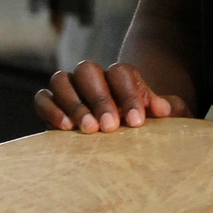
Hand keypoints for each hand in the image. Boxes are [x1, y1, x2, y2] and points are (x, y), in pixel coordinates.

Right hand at [34, 61, 191, 133]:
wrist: (123, 141)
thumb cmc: (145, 128)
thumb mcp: (165, 121)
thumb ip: (169, 110)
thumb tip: (163, 108)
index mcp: (120, 77)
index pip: (120, 72)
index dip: (128, 94)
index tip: (137, 122)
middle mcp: (93, 78)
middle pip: (88, 70)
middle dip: (99, 98)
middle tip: (110, 127)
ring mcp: (69, 89)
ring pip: (61, 80)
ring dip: (75, 104)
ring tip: (89, 130)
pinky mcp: (50, 106)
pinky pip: (43, 99)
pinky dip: (51, 110)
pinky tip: (66, 129)